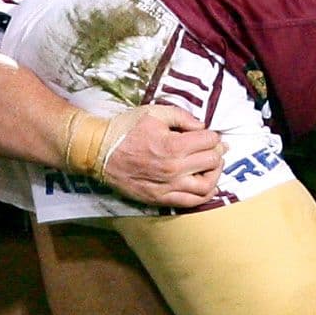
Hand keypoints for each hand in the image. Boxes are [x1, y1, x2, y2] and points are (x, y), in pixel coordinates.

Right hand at [96, 104, 223, 208]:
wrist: (98, 152)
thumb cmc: (125, 129)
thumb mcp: (154, 112)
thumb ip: (182, 116)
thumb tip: (202, 126)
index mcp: (174, 146)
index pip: (210, 141)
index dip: (212, 135)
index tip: (206, 134)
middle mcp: (174, 169)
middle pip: (212, 161)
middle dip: (216, 151)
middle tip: (212, 147)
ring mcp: (168, 187)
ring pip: (207, 185)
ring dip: (215, 173)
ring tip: (210, 165)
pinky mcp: (161, 199)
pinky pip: (191, 202)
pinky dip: (204, 194)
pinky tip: (205, 184)